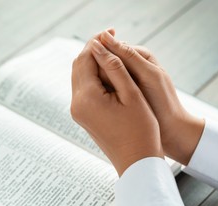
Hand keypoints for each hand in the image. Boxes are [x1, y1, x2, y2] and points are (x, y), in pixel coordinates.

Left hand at [71, 35, 162, 175]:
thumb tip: (100, 45)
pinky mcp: (83, 116)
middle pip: (78, 66)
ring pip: (80, 77)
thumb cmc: (141, 130)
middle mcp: (76, 104)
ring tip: (113, 53)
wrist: (137, 161)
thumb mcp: (132, 94)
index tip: (111, 32)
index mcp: (87, 98)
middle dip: (93, 50)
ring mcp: (78, 112)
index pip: (86, 59)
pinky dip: (93, 77)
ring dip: (93, 63)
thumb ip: (115, 67)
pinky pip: (84, 89)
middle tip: (111, 38)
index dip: (97, 43)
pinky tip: (109, 73)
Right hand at [99, 30, 204, 164]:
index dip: (101, 58)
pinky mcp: (121, 95)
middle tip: (93, 88)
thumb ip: (128, 56)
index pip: (112, 49)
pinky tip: (96, 103)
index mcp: (140, 55)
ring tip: (93, 96)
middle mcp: (131, 65)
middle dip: (98, 71)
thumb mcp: (147, 75)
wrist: (171, 130)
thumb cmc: (163, 102)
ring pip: (103, 76)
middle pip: (106, 61)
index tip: (95, 73)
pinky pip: (105, 89)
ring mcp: (125, 81)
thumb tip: (104, 36)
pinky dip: (101, 94)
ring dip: (98, 84)